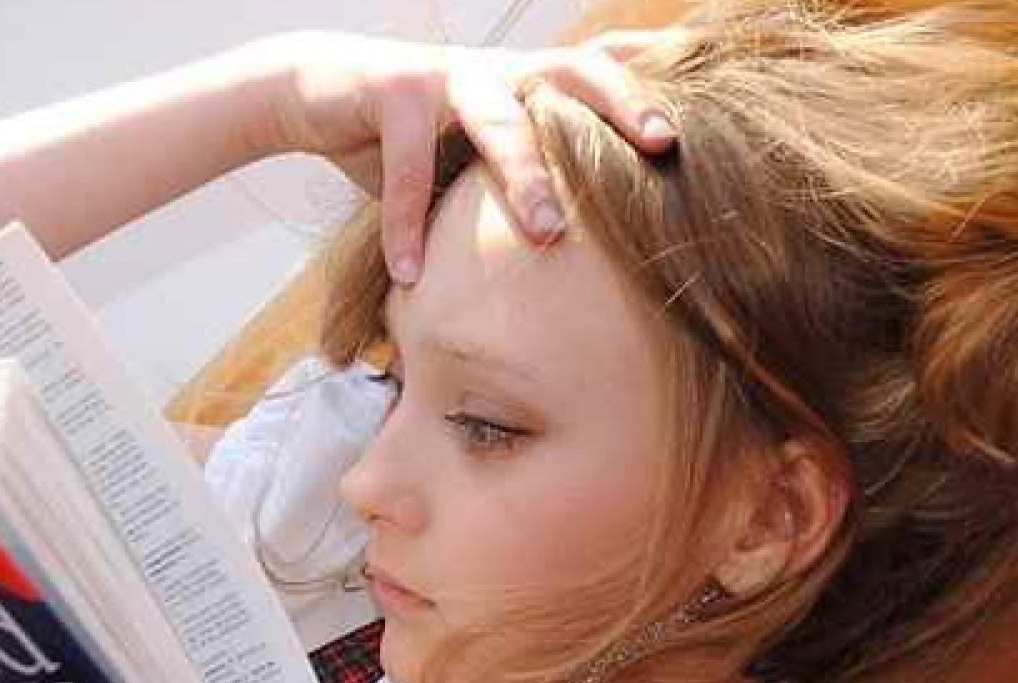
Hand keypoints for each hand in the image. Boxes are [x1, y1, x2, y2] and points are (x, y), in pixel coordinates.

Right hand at [255, 30, 678, 284]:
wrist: (315, 93)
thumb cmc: (407, 138)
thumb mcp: (469, 151)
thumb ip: (518, 174)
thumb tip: (574, 248)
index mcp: (525, 82)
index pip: (600, 71)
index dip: (652, 80)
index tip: (701, 111)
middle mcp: (495, 70)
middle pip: (572, 74)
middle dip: (620, 105)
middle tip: (661, 145)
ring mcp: (445, 75)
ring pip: (499, 120)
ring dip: (525, 177)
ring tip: (549, 234)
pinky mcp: (392, 91)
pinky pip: (404, 168)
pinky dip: (405, 227)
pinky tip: (410, 278)